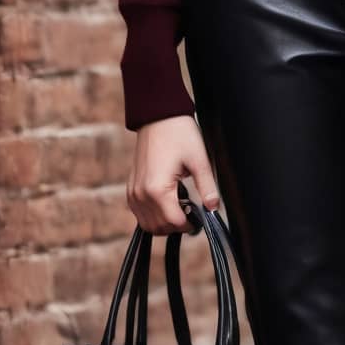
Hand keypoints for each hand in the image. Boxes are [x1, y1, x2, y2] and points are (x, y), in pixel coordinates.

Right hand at [127, 113, 222, 235]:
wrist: (157, 116)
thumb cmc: (178, 134)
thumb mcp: (199, 160)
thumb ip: (207, 187)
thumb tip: (214, 208)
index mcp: (157, 189)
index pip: (174, 222)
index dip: (190, 225)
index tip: (200, 218)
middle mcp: (141, 194)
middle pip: (160, 227)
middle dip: (178, 226)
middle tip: (192, 214)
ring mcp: (133, 192)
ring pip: (148, 224)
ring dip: (165, 223)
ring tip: (180, 207)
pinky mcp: (131, 188)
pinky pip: (139, 214)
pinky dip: (153, 216)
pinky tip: (168, 203)